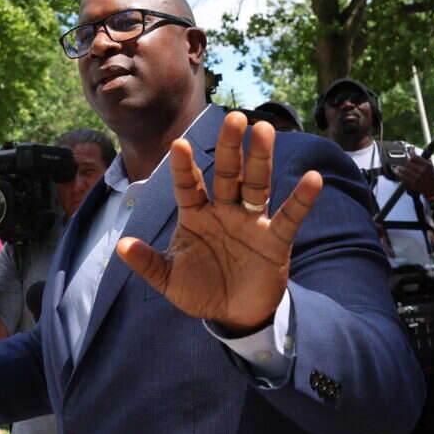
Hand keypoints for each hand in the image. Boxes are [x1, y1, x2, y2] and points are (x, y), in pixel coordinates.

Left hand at [116, 111, 322, 334]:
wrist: (232, 315)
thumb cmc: (199, 289)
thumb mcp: (168, 279)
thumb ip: (147, 263)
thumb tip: (121, 247)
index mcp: (195, 214)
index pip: (188, 185)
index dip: (183, 166)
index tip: (179, 144)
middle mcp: (224, 210)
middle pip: (227, 173)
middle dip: (230, 146)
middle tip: (234, 118)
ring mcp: (250, 221)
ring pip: (257, 183)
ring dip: (260, 158)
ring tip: (264, 130)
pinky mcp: (275, 240)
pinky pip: (289, 216)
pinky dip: (302, 199)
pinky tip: (312, 178)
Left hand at [394, 153, 433, 197]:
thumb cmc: (430, 174)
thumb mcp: (429, 164)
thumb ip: (419, 158)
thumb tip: (411, 149)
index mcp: (427, 165)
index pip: (414, 157)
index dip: (409, 155)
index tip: (407, 155)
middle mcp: (422, 171)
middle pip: (408, 163)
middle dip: (403, 163)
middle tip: (401, 163)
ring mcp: (418, 178)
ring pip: (404, 170)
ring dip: (398, 168)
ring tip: (397, 168)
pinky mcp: (413, 184)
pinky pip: (403, 177)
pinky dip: (398, 174)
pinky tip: (397, 172)